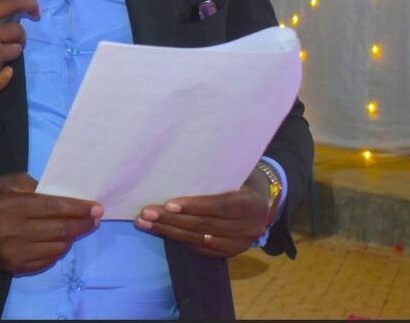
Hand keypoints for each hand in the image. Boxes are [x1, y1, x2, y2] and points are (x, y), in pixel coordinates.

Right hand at [0, 173, 103, 273]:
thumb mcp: (10, 181)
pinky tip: (60, 240)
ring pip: (57, 247)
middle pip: (60, 230)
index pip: (54, 208)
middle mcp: (13, 231)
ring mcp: (14, 252)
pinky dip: (58, 250)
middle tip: (96, 219)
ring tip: (77, 228)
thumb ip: (37, 186)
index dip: (79, 208)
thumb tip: (67, 198)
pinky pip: (47, 260)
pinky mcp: (14, 267)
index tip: (97, 208)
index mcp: (12, 205)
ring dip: (72, 238)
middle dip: (83, 224)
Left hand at [134, 166, 271, 257]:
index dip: (194, 206)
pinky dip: (180, 240)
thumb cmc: (244, 177)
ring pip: (199, 240)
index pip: (219, 206)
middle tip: (145, 213)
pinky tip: (161, 231)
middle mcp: (248, 227)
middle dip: (171, 220)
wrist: (265, 201)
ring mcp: (240, 243)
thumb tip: (181, 156)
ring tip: (144, 223)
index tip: (168, 204)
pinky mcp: (231, 252)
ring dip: (169, 232)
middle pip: (204, 225)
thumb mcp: (238, 168)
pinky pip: (202, 249)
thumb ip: (217, 168)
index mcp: (251, 203)